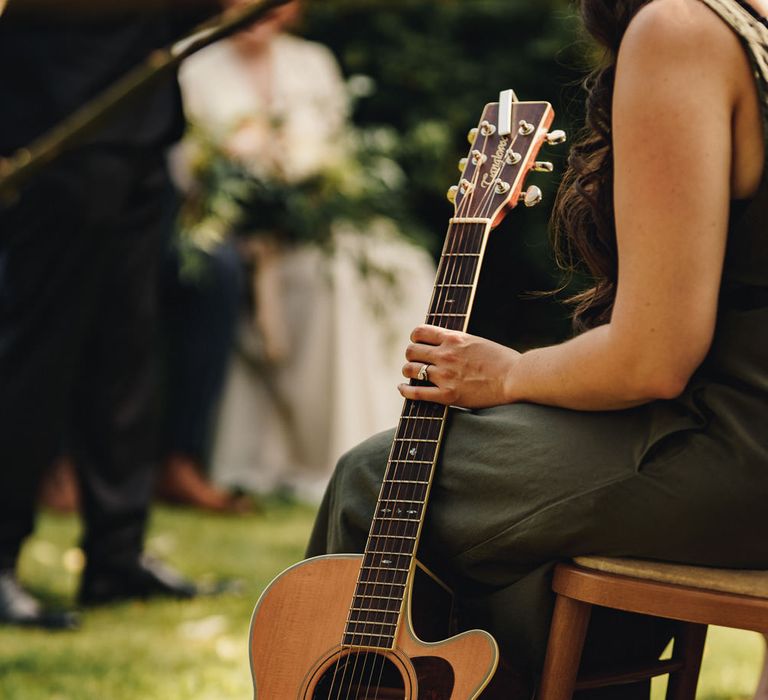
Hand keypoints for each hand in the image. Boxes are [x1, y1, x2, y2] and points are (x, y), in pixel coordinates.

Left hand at [399, 325, 519, 407]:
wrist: (515, 378)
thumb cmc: (503, 361)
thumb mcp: (478, 341)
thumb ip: (458, 341)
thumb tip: (444, 342)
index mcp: (454, 338)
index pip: (420, 332)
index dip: (415, 338)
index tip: (418, 343)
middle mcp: (446, 354)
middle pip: (411, 351)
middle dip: (411, 355)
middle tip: (415, 361)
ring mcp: (445, 375)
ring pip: (411, 369)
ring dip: (409, 371)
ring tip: (411, 374)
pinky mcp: (447, 395)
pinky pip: (416, 392)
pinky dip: (406, 390)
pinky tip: (403, 389)